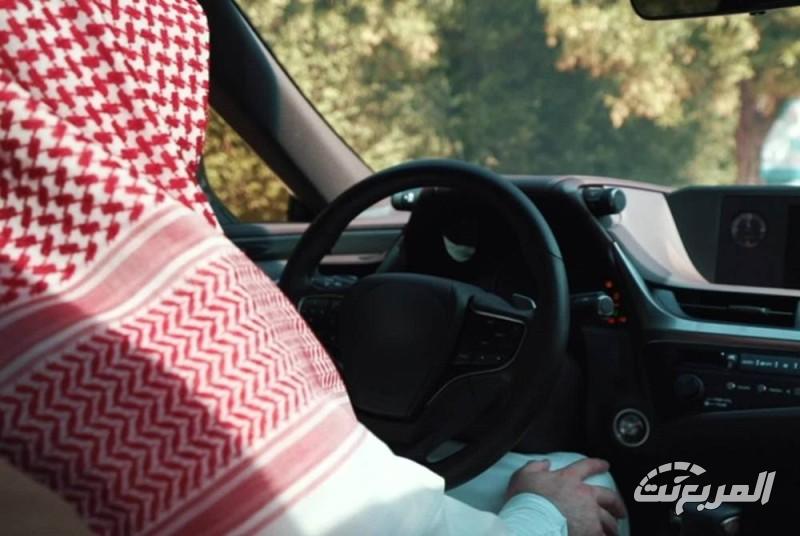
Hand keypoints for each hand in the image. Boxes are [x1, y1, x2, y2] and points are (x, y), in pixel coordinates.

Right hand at [505, 458, 626, 535]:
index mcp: (569, 478)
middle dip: (617, 503)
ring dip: (613, 526)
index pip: (588, 466)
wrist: (530, 522)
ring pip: (609, 520)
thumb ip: (535, 466)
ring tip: (615, 531)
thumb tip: (545, 463)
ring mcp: (589, 516)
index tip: (605, 465)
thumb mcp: (524, 475)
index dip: (598, 464)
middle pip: (609, 496)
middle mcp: (584, 495)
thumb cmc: (525, 500)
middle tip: (620, 509)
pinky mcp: (590, 533)